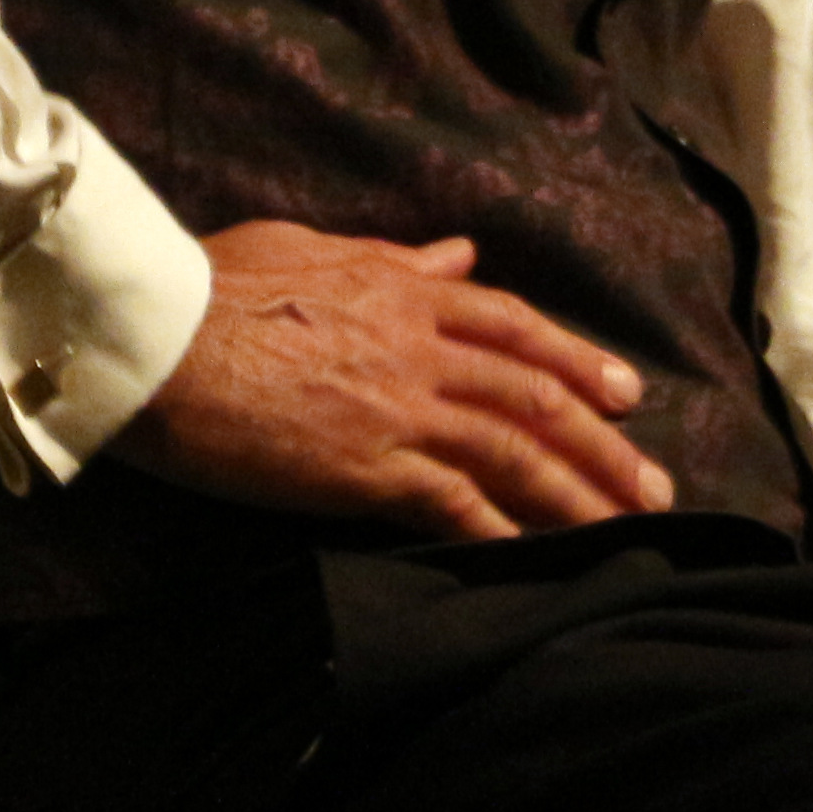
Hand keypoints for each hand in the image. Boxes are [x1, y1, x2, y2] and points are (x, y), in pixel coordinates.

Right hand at [109, 219, 671, 538]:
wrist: (158, 336)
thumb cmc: (213, 285)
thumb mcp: (315, 249)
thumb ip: (394, 259)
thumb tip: (456, 253)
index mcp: (407, 291)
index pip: (516, 325)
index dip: (578, 359)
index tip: (626, 392)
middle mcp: (420, 347)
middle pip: (535, 395)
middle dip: (602, 443)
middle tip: (654, 483)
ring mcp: (399, 408)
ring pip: (512, 450)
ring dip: (576, 493)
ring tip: (624, 529)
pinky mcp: (365, 467)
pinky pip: (451, 503)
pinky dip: (500, 533)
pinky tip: (535, 562)